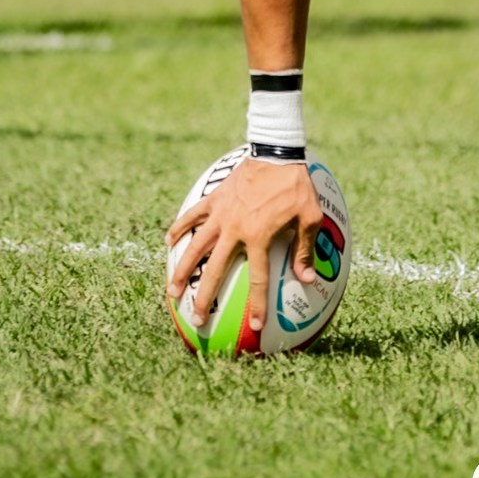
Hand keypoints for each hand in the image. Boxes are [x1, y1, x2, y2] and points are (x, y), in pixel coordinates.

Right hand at [166, 156, 324, 333]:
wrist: (276, 152)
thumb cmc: (296, 185)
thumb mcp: (310, 217)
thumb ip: (304, 249)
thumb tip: (307, 278)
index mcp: (259, 236)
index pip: (258, 279)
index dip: (258, 304)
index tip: (256, 326)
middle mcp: (236, 229)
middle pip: (214, 270)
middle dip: (205, 296)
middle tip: (197, 318)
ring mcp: (221, 214)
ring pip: (195, 246)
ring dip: (182, 269)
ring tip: (171, 290)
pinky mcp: (215, 198)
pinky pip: (193, 215)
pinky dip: (180, 227)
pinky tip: (169, 241)